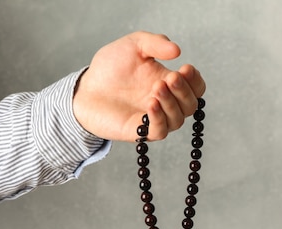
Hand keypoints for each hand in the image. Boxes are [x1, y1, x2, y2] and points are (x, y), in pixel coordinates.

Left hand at [72, 31, 205, 141]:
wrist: (85, 88)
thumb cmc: (110, 67)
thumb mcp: (134, 45)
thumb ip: (155, 43)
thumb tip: (177, 50)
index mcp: (169, 83)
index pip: (196, 88)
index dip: (195, 80)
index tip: (185, 68)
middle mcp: (165, 103)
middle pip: (191, 105)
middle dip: (184, 91)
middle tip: (169, 78)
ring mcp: (154, 118)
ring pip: (178, 119)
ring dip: (172, 103)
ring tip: (156, 88)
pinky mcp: (140, 131)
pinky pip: (160, 131)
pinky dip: (159, 118)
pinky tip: (151, 103)